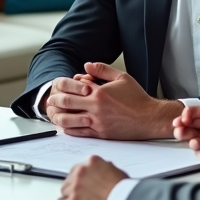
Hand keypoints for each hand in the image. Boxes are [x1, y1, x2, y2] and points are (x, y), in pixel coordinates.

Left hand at [46, 62, 181, 139]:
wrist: (149, 118)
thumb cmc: (137, 98)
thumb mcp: (121, 77)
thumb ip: (102, 70)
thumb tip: (86, 65)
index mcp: (100, 92)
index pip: (75, 87)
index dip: (65, 86)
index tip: (59, 87)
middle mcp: (96, 108)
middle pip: (68, 103)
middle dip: (56, 101)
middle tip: (50, 100)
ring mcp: (98, 122)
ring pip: (71, 120)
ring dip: (59, 116)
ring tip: (53, 113)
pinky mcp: (101, 134)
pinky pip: (80, 133)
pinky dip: (70, 129)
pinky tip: (65, 127)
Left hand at [57, 156, 127, 199]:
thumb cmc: (124, 191)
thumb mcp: (115, 171)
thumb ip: (103, 168)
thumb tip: (100, 171)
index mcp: (92, 162)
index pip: (78, 168)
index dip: (82, 179)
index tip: (84, 185)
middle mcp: (81, 171)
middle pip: (70, 179)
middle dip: (75, 187)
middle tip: (83, 196)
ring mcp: (75, 186)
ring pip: (64, 191)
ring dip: (71, 197)